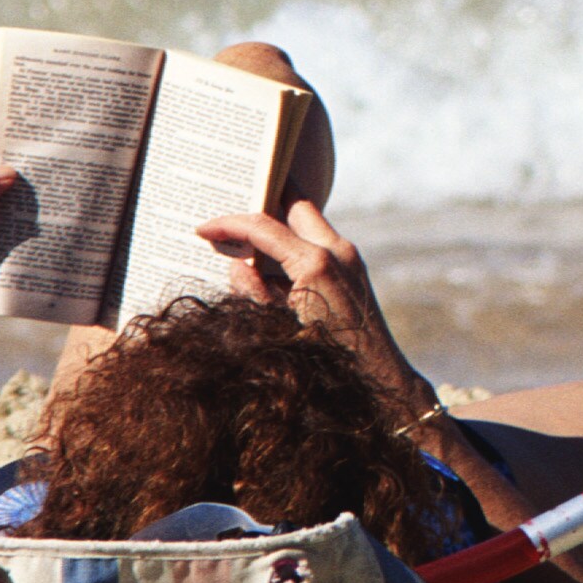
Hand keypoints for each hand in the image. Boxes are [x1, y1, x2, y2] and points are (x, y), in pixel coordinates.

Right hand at [195, 200, 423, 401]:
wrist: (379, 380)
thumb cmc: (326, 362)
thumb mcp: (276, 328)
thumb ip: (254, 292)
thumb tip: (238, 265)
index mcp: (316, 263)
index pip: (263, 227)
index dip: (228, 224)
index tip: (203, 228)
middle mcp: (338, 251)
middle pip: (294, 205)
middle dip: (263, 202)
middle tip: (231, 208)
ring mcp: (349, 258)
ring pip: (307, 222)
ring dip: (278, 226)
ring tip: (244, 236)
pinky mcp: (354, 269)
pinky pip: (318, 244)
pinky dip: (293, 246)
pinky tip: (271, 264)